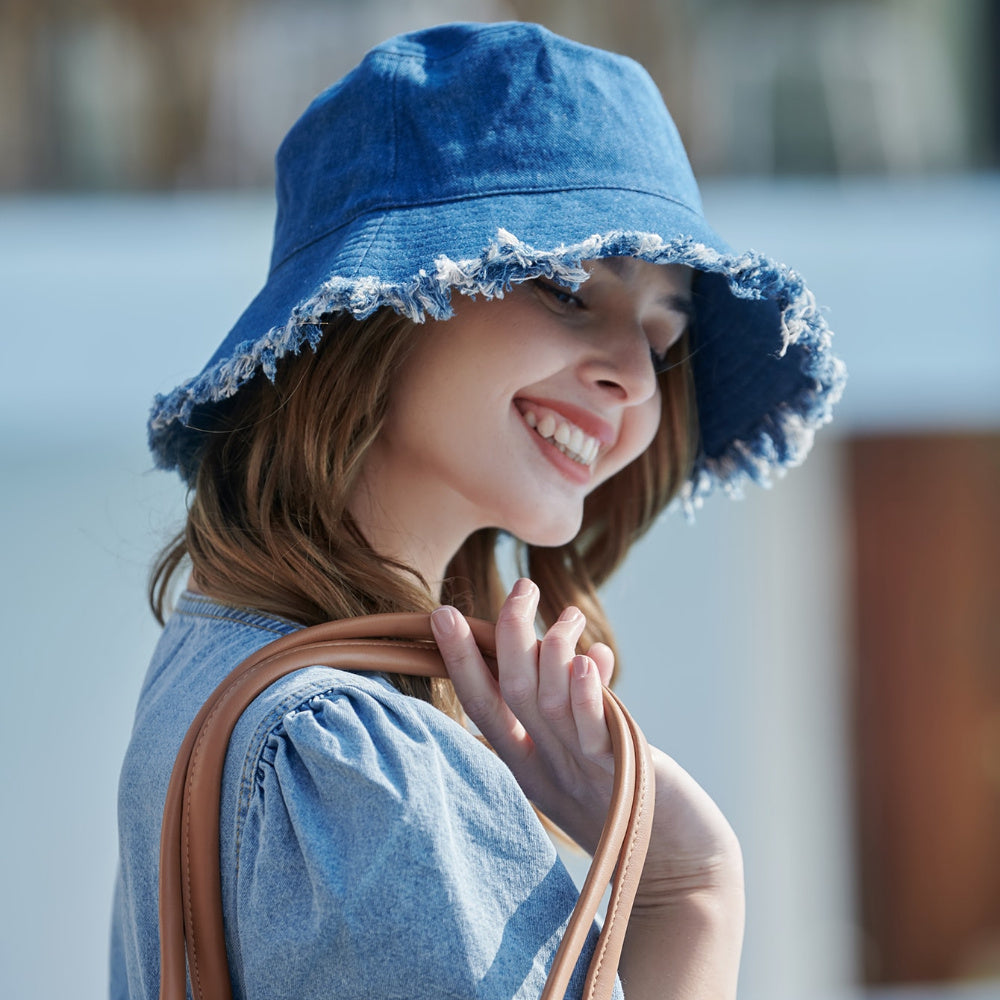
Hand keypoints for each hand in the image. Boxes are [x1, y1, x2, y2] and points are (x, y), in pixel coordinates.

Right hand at [430, 577, 616, 852]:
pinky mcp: (624, 777)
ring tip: (568, 615)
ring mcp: (583, 771)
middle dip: (510, 636)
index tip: (442, 614)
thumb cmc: (632, 808)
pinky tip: (588, 659)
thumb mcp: (588, 755)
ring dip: (553, 651)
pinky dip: (588, 696)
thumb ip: (577, 712)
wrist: (681, 868)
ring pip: (548, 704)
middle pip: (513, 694)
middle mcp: (547, 765)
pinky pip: (597, 733)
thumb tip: (581, 652)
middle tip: (522, 588)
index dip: (461, 661)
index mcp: (530, 763)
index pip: (483, 706)